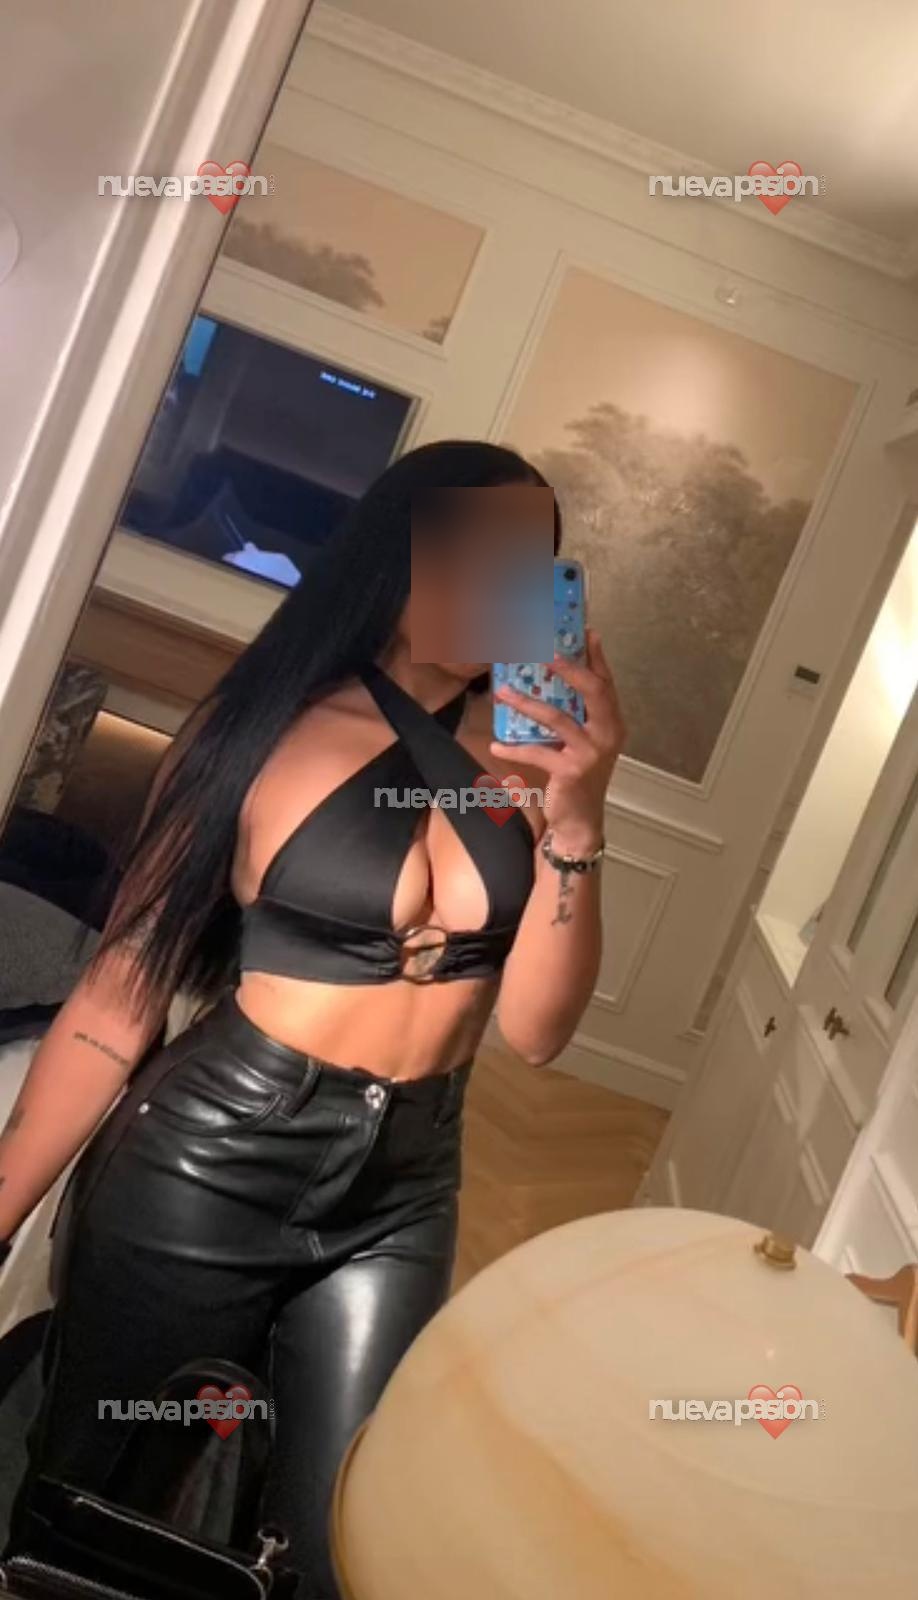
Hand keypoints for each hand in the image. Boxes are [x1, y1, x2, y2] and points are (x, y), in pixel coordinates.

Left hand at [490, 629, 625, 853]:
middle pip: (594, 691)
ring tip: (502, 692)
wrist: (580, 821)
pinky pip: (537, 753)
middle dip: (569, 668)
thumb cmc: (577, 777)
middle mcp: (608, 734)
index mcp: (612, 723)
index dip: (597, 657)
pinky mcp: (572, 771)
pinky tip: (497, 747)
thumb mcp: (581, 743)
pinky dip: (514, 749)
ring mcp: (591, 753)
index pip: (606, 683)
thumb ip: (575, 715)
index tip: (586, 631)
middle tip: (544, 652)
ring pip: (558, 718)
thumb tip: (547, 683)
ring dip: (527, 703)